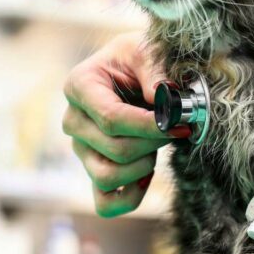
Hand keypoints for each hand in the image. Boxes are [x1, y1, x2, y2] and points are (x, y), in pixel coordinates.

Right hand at [62, 32, 190, 216]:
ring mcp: (81, 149)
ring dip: (143, 166)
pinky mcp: (93, 170)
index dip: (149, 126)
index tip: (180, 124)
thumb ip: (155, 71)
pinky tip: (147, 175)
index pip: (112, 119)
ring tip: (157, 145)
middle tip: (177, 128)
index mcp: (79, 86)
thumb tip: (164, 98)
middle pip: (115, 149)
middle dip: (153, 143)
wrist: (135, 70)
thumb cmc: (139, 58)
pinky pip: (105, 202)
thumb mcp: (147, 50)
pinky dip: (130, 196)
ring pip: (108, 176)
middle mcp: (73, 120)